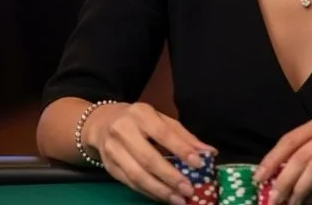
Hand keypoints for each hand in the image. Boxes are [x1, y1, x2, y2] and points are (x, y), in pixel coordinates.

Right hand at [84, 102, 215, 203]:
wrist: (102, 122)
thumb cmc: (139, 120)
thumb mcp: (161, 120)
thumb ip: (184, 136)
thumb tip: (209, 152)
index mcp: (141, 114)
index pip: (163, 133)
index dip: (181, 149)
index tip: (198, 163)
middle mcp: (124, 131)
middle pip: (148, 158)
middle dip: (170, 177)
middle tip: (189, 189)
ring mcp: (113, 150)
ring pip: (137, 175)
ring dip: (160, 191)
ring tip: (178, 200)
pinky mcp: (109, 167)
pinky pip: (130, 184)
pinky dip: (148, 192)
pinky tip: (163, 197)